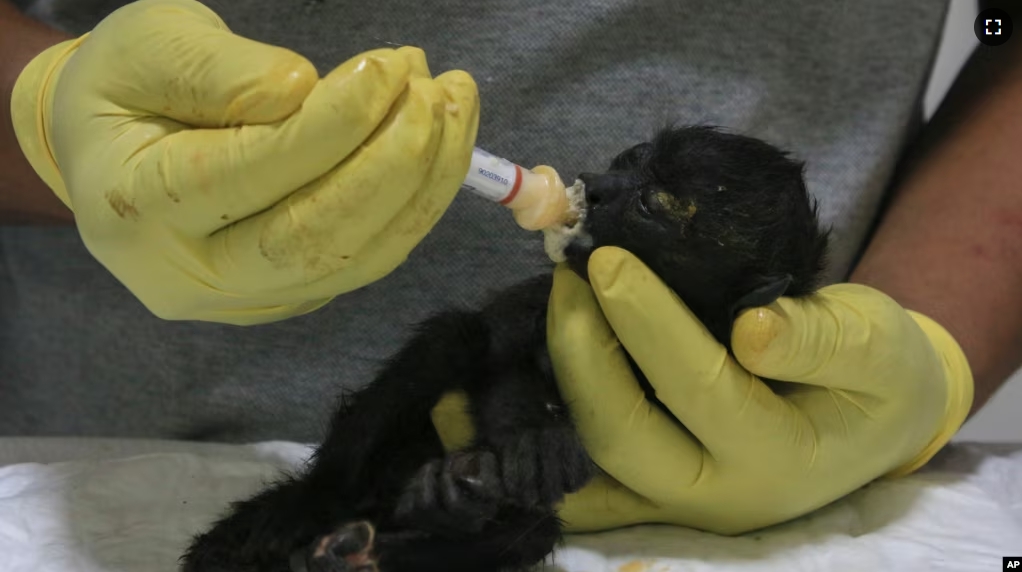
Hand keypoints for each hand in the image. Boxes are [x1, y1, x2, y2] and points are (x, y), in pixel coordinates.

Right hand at [9, 0, 477, 323]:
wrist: (115, 156)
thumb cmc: (127, 91)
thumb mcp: (146, 48)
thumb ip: (215, 71)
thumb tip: (304, 91)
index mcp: (136, 206)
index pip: (249, 175)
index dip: (331, 125)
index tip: (388, 68)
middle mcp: (192, 274)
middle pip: (312, 237)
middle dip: (393, 163)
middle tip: (435, 91)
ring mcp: (249, 298)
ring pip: (356, 256)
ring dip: (424, 181)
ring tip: (454, 104)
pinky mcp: (295, 297)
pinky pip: (370, 257)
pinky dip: (420, 201)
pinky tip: (445, 143)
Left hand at [542, 247, 972, 534]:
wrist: (873, 426)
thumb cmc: (877, 376)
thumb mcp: (878, 346)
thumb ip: (823, 341)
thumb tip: (751, 329)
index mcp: (781, 458)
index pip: (699, 386)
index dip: (647, 321)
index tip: (606, 258)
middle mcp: (718, 495)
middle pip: (622, 436)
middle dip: (580, 352)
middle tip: (568, 277)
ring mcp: (677, 504)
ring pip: (588, 462)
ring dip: (555, 385)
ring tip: (547, 308)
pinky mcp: (650, 494)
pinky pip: (582, 476)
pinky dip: (546, 429)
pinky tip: (527, 371)